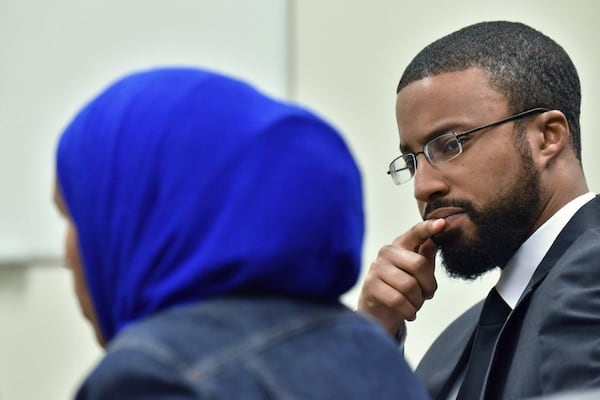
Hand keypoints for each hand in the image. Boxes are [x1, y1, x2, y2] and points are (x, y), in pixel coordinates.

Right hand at [357, 218, 445, 336]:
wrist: (377, 312)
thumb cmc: (400, 289)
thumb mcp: (417, 272)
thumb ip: (426, 256)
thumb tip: (436, 239)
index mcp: (400, 245)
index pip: (416, 233)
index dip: (429, 228)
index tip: (442, 224)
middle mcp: (387, 253)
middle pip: (419, 264)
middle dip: (429, 285)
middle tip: (427, 294)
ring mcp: (377, 269)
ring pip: (409, 286)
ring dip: (417, 301)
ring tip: (414, 304)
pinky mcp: (371, 287)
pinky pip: (398, 300)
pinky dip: (409, 311)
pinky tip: (408, 312)